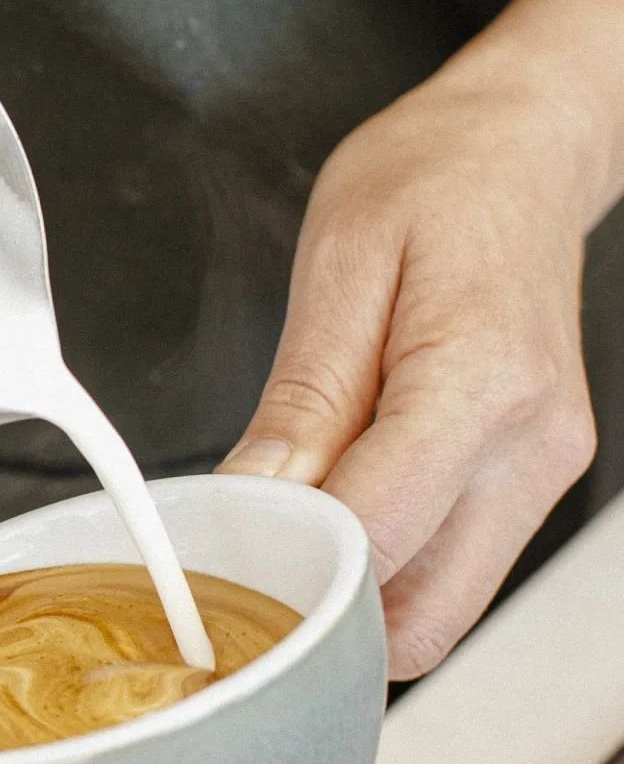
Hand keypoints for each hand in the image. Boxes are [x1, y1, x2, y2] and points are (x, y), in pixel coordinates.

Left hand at [220, 67, 598, 679]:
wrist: (522, 148)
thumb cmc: (434, 179)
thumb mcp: (341, 259)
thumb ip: (302, 395)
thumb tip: (253, 497)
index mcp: (481, 382)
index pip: (379, 532)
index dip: (286, 558)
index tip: (217, 543)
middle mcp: (532, 447)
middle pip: (422, 615)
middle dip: (323, 613)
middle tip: (242, 563)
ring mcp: (545, 472)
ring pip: (444, 610)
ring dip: (357, 600)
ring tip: (284, 532)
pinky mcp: (536, 479)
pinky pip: (458, 568)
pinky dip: (391, 568)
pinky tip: (337, 514)